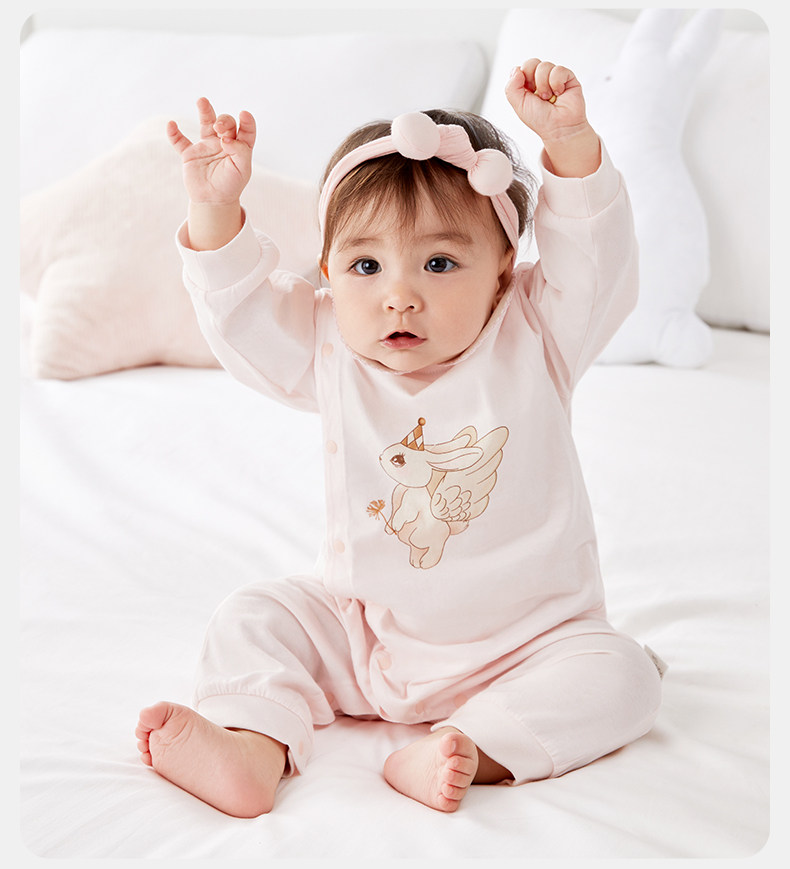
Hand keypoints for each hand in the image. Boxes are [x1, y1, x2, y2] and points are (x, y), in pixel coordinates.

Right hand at [167, 98, 255, 205]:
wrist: (213, 201)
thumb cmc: (231, 185)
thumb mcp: (242, 170)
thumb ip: (240, 151)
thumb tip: (227, 138)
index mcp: (239, 147)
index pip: (246, 129)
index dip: (246, 121)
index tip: (244, 114)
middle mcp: (224, 142)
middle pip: (226, 123)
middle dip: (224, 121)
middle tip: (220, 128)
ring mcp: (206, 146)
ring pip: (206, 123)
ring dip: (205, 111)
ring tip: (202, 101)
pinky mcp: (190, 154)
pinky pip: (180, 142)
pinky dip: (174, 134)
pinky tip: (171, 125)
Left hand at [505, 59, 599, 177]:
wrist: (559, 128)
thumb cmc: (540, 120)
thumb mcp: (519, 105)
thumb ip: (511, 87)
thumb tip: (516, 69)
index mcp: (528, 86)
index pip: (522, 68)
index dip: (522, 77)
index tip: (527, 92)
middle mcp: (541, 80)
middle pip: (532, 62)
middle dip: (533, 79)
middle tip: (538, 95)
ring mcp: (554, 77)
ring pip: (545, 65)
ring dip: (544, 85)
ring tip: (548, 98)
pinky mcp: (568, 77)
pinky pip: (559, 69)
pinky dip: (556, 83)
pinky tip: (559, 94)